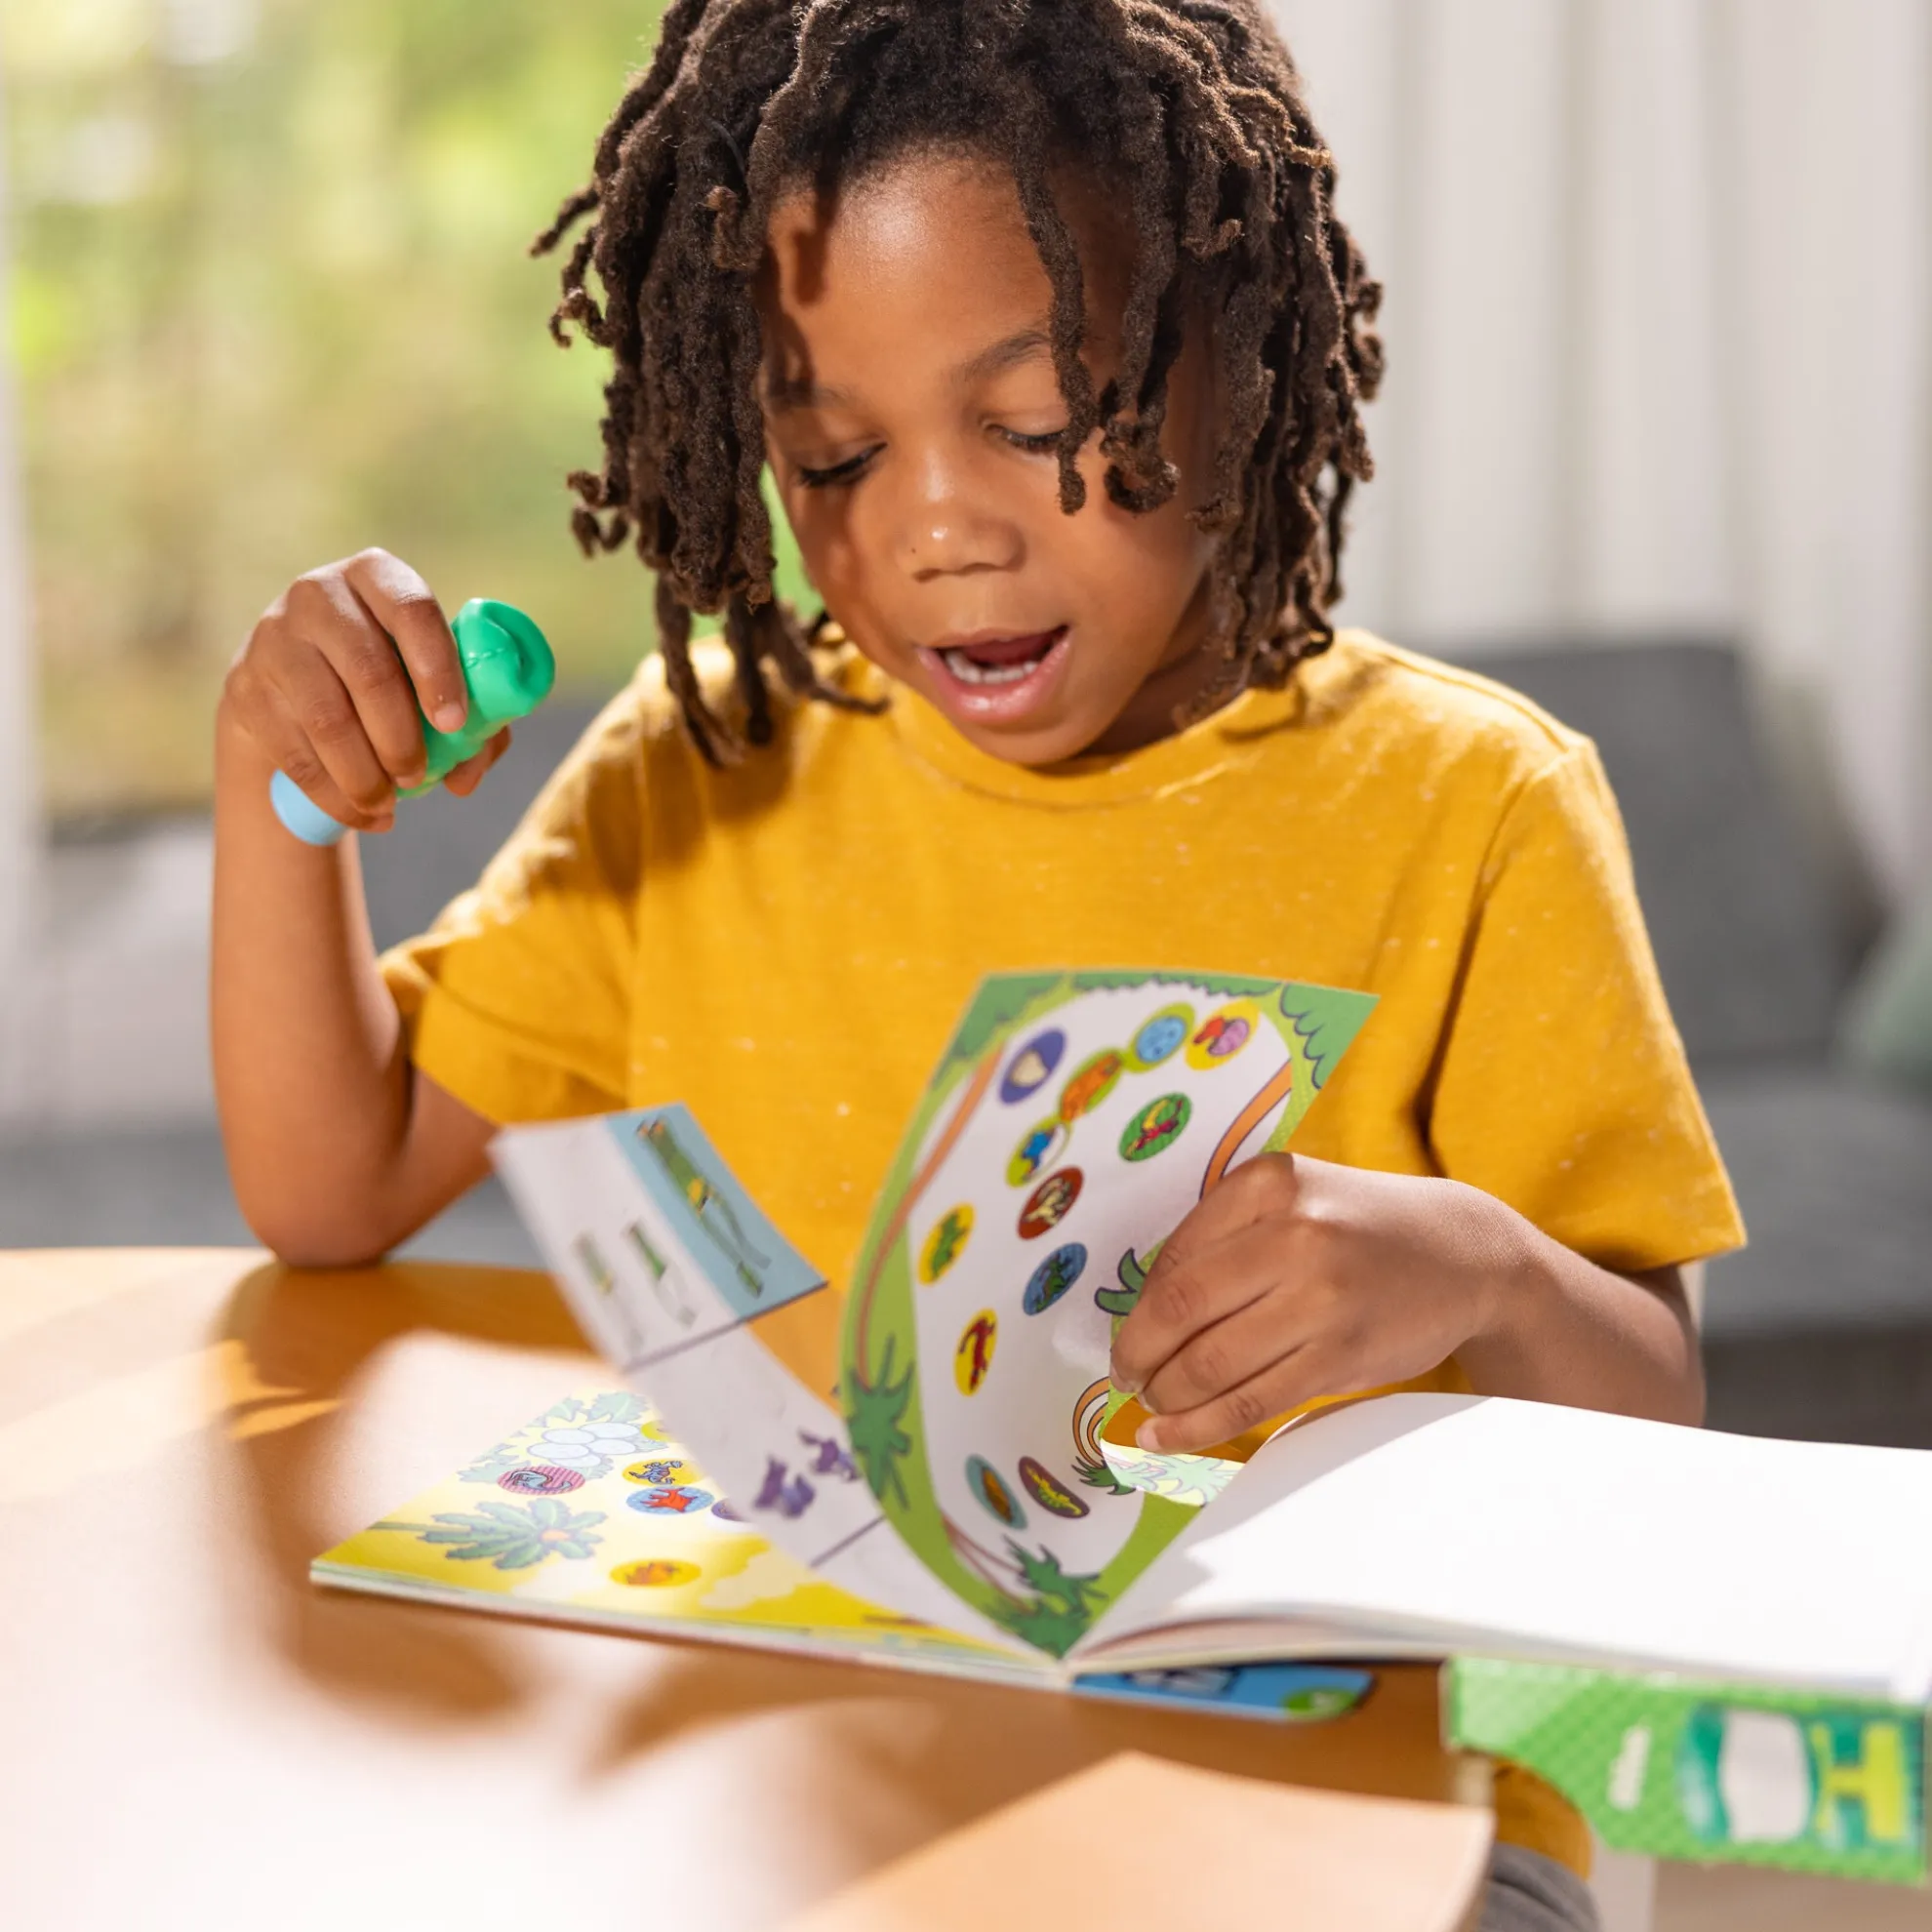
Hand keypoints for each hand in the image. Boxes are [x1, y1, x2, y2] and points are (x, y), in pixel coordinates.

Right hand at [221, 547, 508, 831]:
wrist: (293, 688)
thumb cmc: (387, 681)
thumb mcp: (432, 684)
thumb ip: (473, 724)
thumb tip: (465, 775)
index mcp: (378, 577)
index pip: (413, 610)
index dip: (439, 670)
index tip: (454, 724)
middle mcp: (319, 594)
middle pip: (370, 673)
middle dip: (402, 740)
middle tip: (418, 777)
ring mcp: (274, 638)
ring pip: (328, 720)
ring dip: (366, 776)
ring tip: (389, 805)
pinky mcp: (245, 687)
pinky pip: (295, 753)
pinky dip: (335, 796)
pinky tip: (361, 813)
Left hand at [1108, 1153, 1525, 1452]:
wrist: (1464, 1253)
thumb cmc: (1360, 1227)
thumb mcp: (1293, 1198)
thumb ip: (1223, 1236)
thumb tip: (1140, 1309)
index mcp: (1268, 1184)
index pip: (1174, 1258)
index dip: (1137, 1308)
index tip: (1130, 1335)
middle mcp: (1293, 1233)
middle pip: (1181, 1310)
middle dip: (1137, 1356)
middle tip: (1128, 1378)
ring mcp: (1321, 1296)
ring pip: (1210, 1363)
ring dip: (1166, 1395)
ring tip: (1152, 1406)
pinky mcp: (1342, 1354)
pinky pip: (1251, 1400)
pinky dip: (1198, 1426)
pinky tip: (1168, 1435)